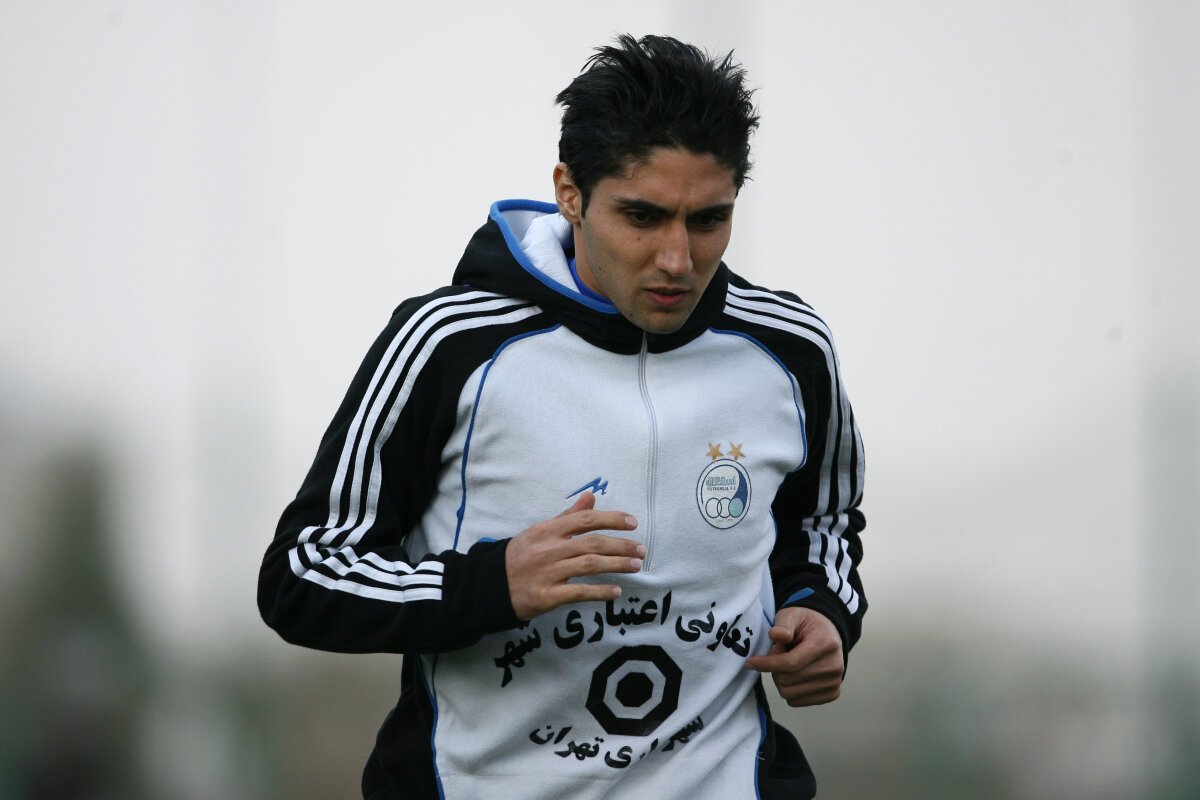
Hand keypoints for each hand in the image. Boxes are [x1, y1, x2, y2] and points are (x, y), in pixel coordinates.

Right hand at [505, 492, 643, 619]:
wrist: (490, 586)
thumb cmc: (520, 556)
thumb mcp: (540, 532)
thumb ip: (567, 516)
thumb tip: (590, 497)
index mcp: (547, 530)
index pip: (584, 519)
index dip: (611, 519)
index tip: (633, 522)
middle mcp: (549, 549)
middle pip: (592, 543)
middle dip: (621, 545)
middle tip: (641, 549)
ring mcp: (547, 573)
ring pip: (589, 565)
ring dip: (616, 565)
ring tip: (636, 566)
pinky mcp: (546, 596)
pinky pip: (578, 593)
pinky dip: (599, 592)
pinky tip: (616, 592)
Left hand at [745, 606, 843, 706]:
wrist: (828, 633)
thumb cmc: (806, 624)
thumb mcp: (792, 615)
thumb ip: (783, 625)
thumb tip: (775, 636)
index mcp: (825, 643)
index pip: (791, 663)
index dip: (767, 664)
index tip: (751, 662)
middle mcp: (834, 666)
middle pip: (788, 680)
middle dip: (774, 668)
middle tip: (778, 653)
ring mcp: (834, 682)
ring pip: (790, 694)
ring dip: (781, 679)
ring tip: (788, 661)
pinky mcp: (831, 694)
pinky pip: (797, 701)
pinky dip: (789, 689)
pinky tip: (795, 673)